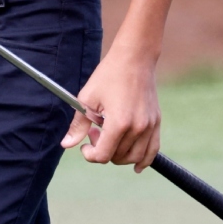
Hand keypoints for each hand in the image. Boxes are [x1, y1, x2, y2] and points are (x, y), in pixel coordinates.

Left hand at [60, 51, 161, 169]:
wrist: (135, 57)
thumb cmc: (109, 75)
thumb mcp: (88, 98)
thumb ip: (78, 125)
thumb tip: (66, 145)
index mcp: (119, 123)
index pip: (103, 155)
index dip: (90, 154)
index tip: (85, 144)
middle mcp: (137, 128)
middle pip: (117, 157)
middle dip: (103, 151)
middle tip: (96, 132)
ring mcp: (149, 126)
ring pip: (134, 157)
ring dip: (119, 155)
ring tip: (111, 136)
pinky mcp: (156, 122)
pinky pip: (152, 150)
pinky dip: (144, 160)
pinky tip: (136, 165)